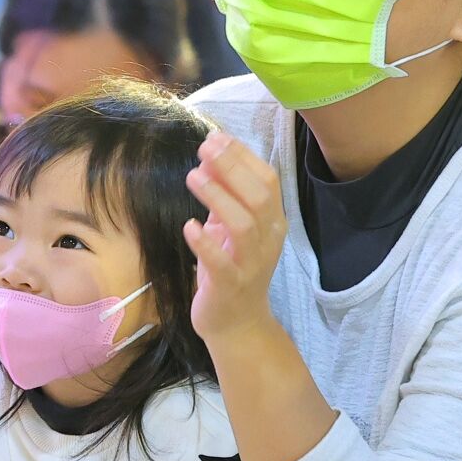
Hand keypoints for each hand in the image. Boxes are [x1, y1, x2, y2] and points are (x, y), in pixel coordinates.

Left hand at [183, 132, 287, 344]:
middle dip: (232, 168)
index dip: (243, 156)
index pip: (267, 179)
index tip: (217, 137)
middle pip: (259, 196)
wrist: (237, 323)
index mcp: (272, 221)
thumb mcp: (229, 228)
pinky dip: (205, 243)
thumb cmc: (231, 268)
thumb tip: (208, 157)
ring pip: (244, 225)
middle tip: (204, 148)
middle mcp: (268, 239)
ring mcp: (252, 263)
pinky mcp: (231, 285)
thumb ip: (224, 195)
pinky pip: (222, 263)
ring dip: (219, 198)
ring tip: (193, 177)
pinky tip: (189, 226)